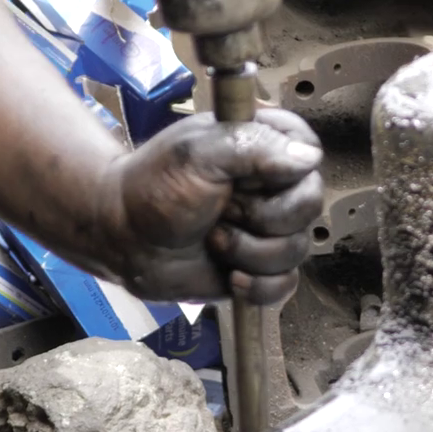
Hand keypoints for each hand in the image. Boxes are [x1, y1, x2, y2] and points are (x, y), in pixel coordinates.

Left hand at [97, 110, 323, 304]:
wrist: (124, 238)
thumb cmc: (152, 187)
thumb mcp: (198, 153)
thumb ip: (253, 146)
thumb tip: (307, 158)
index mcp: (263, 145)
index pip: (309, 151)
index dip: (282, 175)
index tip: (243, 180)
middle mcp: (273, 185)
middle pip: (309, 205)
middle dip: (263, 218)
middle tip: (221, 211)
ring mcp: (268, 228)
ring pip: (298, 248)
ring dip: (251, 252)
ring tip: (214, 240)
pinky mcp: (260, 266)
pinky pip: (285, 284)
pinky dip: (259, 286)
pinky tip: (232, 276)